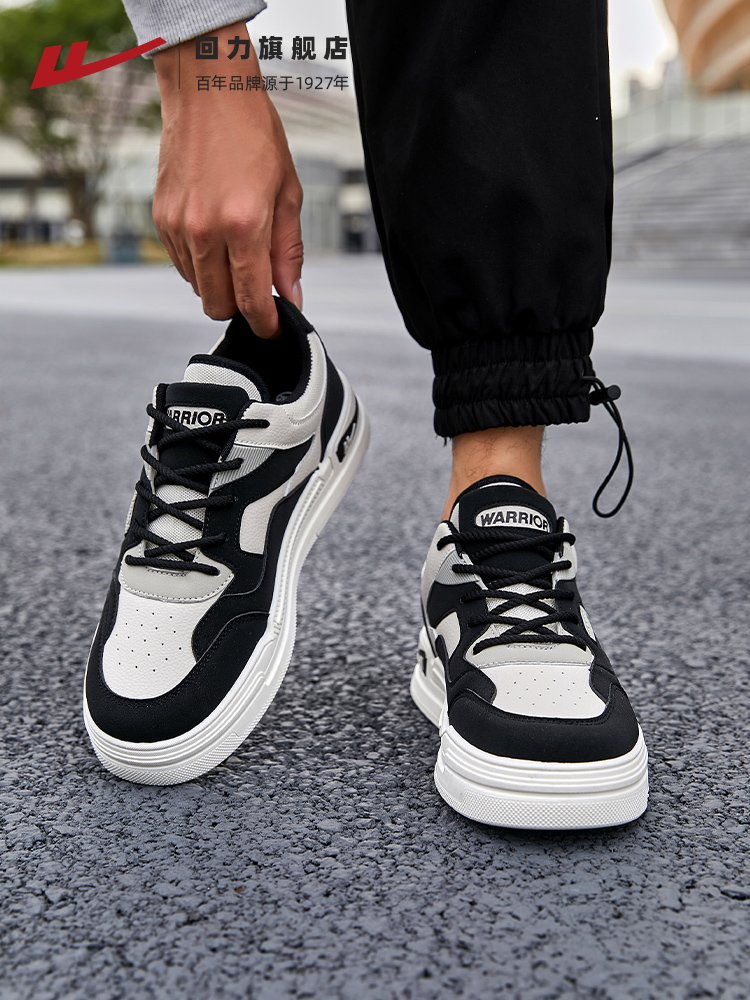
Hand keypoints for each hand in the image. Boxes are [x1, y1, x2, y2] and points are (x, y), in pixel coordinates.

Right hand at [152, 24, 302, 337]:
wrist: (208, 91)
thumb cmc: (253, 133)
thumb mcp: (287, 193)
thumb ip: (288, 252)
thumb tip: (292, 295)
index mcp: (242, 224)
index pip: (251, 298)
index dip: (265, 322)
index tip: (274, 329)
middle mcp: (204, 230)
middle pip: (218, 304)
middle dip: (240, 309)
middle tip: (259, 295)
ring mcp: (178, 226)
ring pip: (198, 288)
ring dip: (220, 285)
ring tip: (238, 254)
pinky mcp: (161, 218)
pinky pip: (181, 264)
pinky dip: (201, 265)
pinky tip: (217, 239)